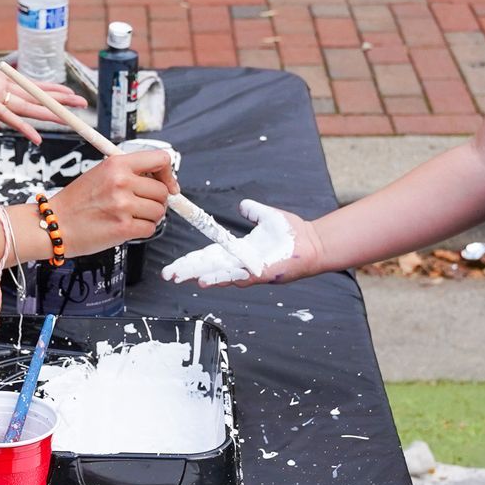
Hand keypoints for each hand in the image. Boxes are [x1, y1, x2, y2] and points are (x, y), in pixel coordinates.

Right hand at [47, 148, 177, 257]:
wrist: (54, 225)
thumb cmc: (76, 202)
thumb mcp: (100, 174)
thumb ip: (128, 173)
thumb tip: (160, 180)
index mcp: (116, 164)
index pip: (160, 159)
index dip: (169, 174)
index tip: (168, 184)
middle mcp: (121, 182)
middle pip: (163, 191)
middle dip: (156, 201)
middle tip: (141, 205)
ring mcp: (123, 205)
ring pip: (159, 211)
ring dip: (150, 217)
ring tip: (130, 216)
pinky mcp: (123, 228)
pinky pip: (150, 228)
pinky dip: (142, 230)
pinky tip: (126, 227)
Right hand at [161, 200, 325, 288]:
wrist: (315, 242)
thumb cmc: (293, 234)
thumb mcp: (267, 217)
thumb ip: (254, 211)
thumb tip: (243, 205)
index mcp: (238, 251)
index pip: (209, 257)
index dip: (191, 261)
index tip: (174, 266)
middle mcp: (241, 263)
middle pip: (209, 268)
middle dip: (188, 272)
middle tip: (169, 276)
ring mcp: (251, 270)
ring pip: (222, 275)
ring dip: (204, 276)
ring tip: (186, 279)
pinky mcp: (263, 274)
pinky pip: (241, 277)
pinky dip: (225, 278)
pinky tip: (210, 280)